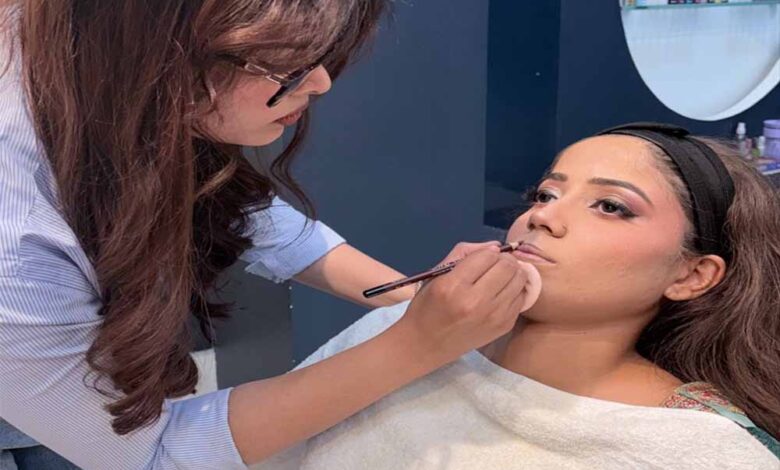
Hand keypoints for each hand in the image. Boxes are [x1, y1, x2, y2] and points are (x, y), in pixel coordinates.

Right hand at [394, 246, 541, 364]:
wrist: (426, 344)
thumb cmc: (427, 306)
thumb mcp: (437, 273)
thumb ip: (465, 253)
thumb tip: (495, 246)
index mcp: (454, 286)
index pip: (487, 256)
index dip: (488, 252)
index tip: (483, 258)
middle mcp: (476, 302)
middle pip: (508, 267)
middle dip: (504, 260)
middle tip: (495, 265)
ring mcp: (493, 316)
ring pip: (519, 280)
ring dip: (512, 274)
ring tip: (499, 278)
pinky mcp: (503, 327)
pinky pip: (521, 298)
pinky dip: (514, 291)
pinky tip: (500, 294)